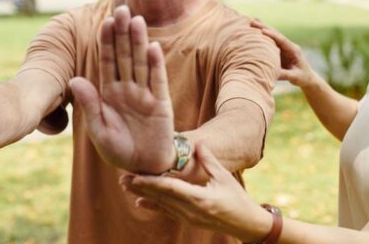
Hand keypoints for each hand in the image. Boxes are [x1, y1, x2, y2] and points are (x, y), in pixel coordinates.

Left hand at [70, 5, 175, 173]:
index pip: (107, 62)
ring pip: (141, 63)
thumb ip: (89, 104)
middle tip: (121, 9)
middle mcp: (127, 89)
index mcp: (109, 93)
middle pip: (125, 56)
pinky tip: (154, 47)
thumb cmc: (118, 149)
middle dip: (122, 33)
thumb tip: (73, 79)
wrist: (142, 167)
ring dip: (139, 42)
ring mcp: (145, 94)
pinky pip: (158, 81)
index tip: (104, 22)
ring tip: (137, 20)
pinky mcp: (161, 104)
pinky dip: (156, 65)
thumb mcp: (98, 129)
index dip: (106, 42)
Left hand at [121, 144, 271, 242]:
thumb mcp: (224, 177)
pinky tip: (140, 201)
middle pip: (161, 197)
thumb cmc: (237, 198)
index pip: (171, 189)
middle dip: (141, 187)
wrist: (245, 223)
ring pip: (161, 204)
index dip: (152, 182)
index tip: (136, 176)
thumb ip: (209, 161)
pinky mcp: (188, 220)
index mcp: (200, 199)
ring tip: (126, 186)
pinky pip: (167, 211)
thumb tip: (198, 144)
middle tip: (123, 178)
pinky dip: (153, 205)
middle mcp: (190, 210)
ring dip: (143, 194)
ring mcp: (188, 217)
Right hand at [251, 19, 317, 87]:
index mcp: (294, 50)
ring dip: (263, 28)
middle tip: (252, 22)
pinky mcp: (280, 50)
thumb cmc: (303, 77)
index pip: (282, 41)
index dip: (272, 35)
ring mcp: (284, 47)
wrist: (308, 77)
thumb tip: (271, 73)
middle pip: (276, 34)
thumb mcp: (295, 77)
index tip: (262, 31)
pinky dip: (263, 36)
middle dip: (264, 27)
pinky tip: (255, 31)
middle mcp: (289, 46)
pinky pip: (271, 41)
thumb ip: (285, 75)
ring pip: (273, 36)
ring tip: (251, 22)